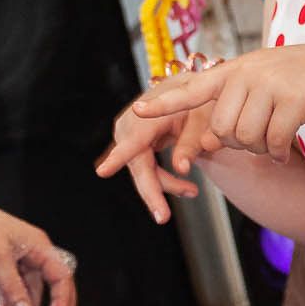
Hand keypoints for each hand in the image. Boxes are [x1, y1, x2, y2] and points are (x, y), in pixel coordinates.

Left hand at [0, 190, 77, 305]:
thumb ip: (12, 289)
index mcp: (39, 247)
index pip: (61, 278)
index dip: (62, 301)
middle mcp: (32, 253)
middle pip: (51, 285)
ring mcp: (17, 259)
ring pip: (28, 291)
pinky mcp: (1, 265)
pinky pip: (11, 289)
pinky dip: (8, 304)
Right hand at [96, 87, 211, 223]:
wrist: (187, 89)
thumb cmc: (196, 99)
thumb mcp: (202, 119)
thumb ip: (191, 144)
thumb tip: (182, 169)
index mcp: (149, 112)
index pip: (133, 139)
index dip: (118, 157)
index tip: (102, 171)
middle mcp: (131, 123)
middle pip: (138, 164)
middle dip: (153, 190)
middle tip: (162, 216)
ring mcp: (128, 134)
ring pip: (141, 170)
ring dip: (165, 184)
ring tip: (191, 191)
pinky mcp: (131, 143)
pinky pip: (143, 167)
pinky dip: (162, 178)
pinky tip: (185, 186)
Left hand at [104, 49, 304, 179]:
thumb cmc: (290, 86)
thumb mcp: (256, 89)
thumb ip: (230, 109)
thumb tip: (205, 142)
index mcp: (232, 72)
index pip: (191, 90)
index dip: (164, 105)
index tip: (137, 113)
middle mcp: (247, 75)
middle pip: (222, 130)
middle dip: (238, 143)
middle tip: (257, 137)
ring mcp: (271, 85)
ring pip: (247, 138)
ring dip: (259, 149)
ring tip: (273, 137)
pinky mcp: (294, 100)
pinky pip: (273, 142)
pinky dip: (277, 153)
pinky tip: (285, 152)